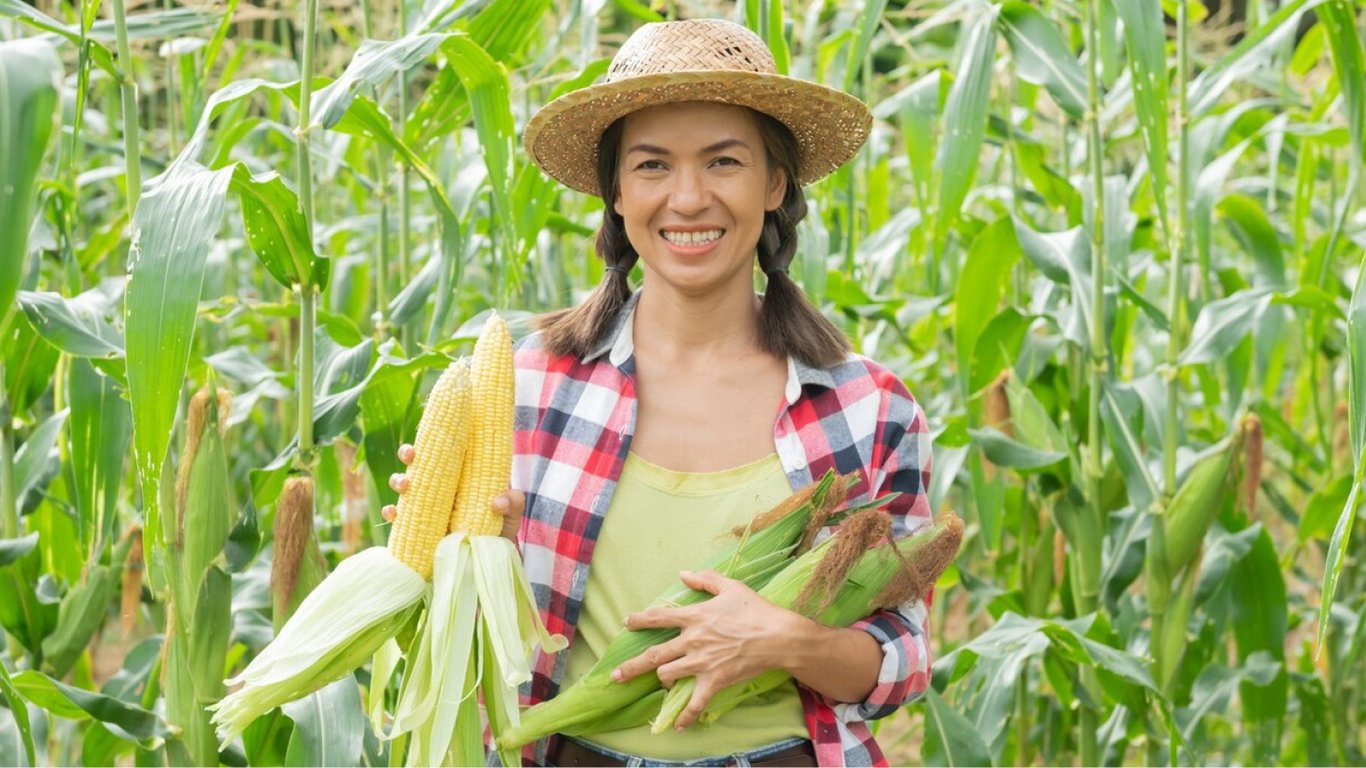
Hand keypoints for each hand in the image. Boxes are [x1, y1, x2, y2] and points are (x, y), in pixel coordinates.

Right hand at [380, 443, 523, 541]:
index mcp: (460, 474)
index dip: (432, 436)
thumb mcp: (512, 511)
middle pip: (418, 462)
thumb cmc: (501, 525)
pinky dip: (392, 513)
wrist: (491, 554)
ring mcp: (427, 505)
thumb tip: (497, 501)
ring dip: (399, 480)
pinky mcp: (418, 527)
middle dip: (409, 454)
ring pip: (405, 487)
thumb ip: (513, 501)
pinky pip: (400, 518)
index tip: (431, 429)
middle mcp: (440, 486)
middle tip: (411, 456)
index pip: (444, 449)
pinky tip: (394, 514)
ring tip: (405, 485)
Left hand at [611, 570, 805, 729]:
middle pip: (654, 654)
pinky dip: (685, 716)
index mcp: (695, 616)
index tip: (626, 623)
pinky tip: (678, 726)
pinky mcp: (714, 681)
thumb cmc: (755, 609)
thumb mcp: (730, 587)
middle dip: (632, 667)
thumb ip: (705, 579)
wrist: (777, 636)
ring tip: (662, 682)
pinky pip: (695, 702)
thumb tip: (683, 573)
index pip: (659, 618)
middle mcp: (692, 640)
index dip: (640, 620)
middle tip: (616, 675)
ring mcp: (701, 662)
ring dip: (662, 679)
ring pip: (668, 675)